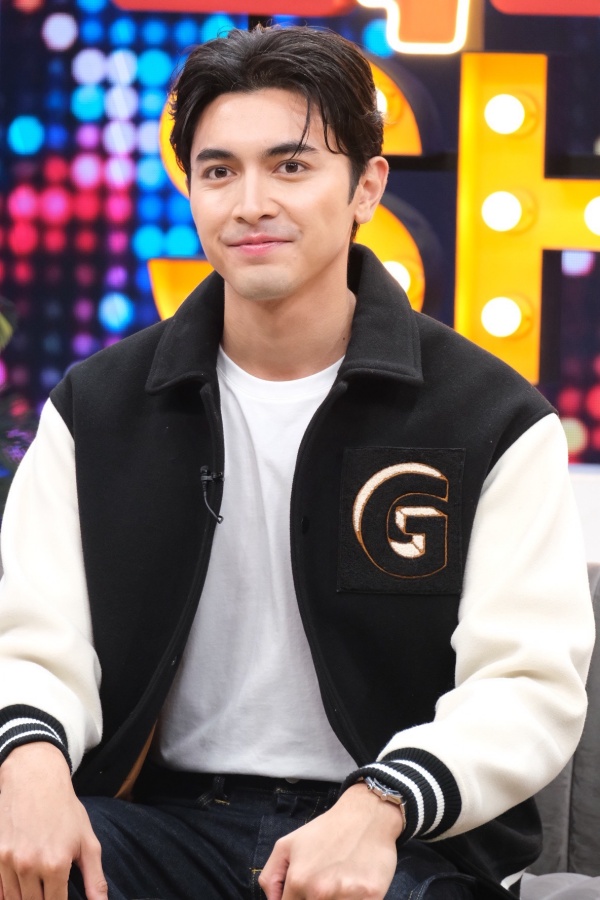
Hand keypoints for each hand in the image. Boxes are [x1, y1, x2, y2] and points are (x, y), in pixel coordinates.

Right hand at [0, 743, 107, 899]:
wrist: (35, 780)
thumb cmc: (64, 810)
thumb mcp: (87, 840)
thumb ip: (95, 877)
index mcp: (56, 864)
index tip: (61, 899)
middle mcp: (30, 866)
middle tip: (51, 891)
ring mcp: (9, 861)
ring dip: (27, 898)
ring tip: (39, 889)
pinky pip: (0, 889)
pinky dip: (9, 893)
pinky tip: (22, 887)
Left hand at [259, 782, 403, 899]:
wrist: (367, 815)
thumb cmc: (328, 830)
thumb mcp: (288, 844)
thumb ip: (271, 876)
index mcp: (298, 881)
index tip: (302, 893)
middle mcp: (320, 892)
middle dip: (314, 899)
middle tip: (323, 882)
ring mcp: (347, 897)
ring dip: (335, 899)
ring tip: (340, 881)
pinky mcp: (372, 898)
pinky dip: (355, 899)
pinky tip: (355, 886)